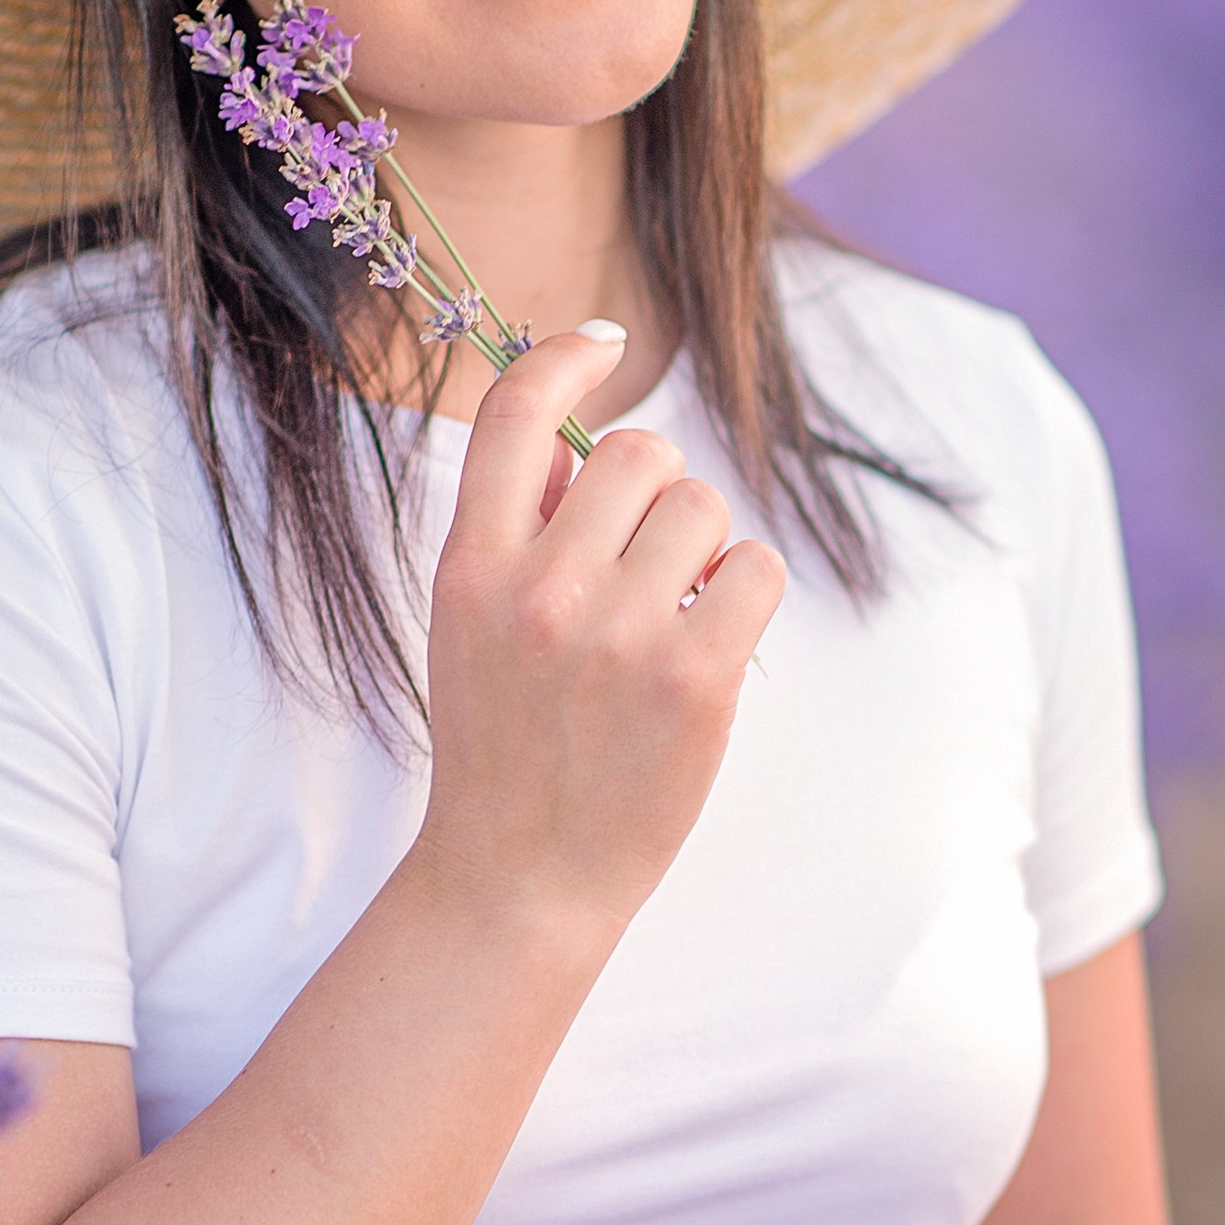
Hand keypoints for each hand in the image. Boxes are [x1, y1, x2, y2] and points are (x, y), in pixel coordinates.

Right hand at [417, 325, 784, 939]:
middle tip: (642, 561)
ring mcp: (620, 634)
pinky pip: (755, 568)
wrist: (520, 879)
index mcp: (471, 566)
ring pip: (703, 505)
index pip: (514, 413)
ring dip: (700, 547)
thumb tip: (573, 445)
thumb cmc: (504, 746)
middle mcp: (541, 588)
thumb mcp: (468, 628)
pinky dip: (744, 591)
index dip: (565, 358)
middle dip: (654, 492)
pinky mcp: (694, 678)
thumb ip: (512, 532)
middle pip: (638, 454)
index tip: (604, 345)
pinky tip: (711, 637)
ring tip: (670, 612)